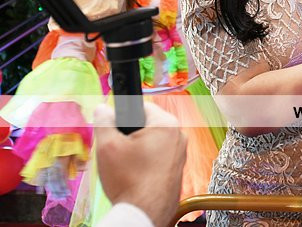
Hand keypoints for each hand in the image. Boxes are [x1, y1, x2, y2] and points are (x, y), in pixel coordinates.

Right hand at [94, 103, 186, 226]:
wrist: (145, 214)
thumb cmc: (129, 181)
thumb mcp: (107, 146)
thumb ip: (103, 121)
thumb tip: (103, 108)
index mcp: (166, 124)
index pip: (140, 106)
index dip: (122, 115)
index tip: (113, 128)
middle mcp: (178, 135)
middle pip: (146, 125)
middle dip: (129, 135)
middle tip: (117, 151)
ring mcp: (180, 153)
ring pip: (151, 142)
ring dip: (136, 150)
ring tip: (124, 166)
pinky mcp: (177, 168)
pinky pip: (158, 156)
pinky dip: (145, 162)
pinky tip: (134, 175)